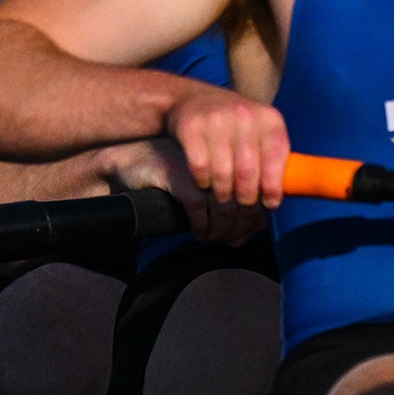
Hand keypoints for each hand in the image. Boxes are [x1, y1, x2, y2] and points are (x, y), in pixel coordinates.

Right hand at [100, 138, 265, 244]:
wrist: (131, 162)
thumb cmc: (176, 174)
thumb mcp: (209, 185)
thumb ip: (236, 199)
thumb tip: (261, 224)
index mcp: (232, 154)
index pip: (257, 191)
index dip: (254, 219)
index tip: (244, 234)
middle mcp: (220, 155)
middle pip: (243, 201)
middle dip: (238, 229)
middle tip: (229, 241)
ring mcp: (199, 165)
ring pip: (223, 206)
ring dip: (220, 231)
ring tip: (211, 237)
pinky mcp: (177, 174)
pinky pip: (198, 207)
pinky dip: (200, 226)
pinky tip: (198, 232)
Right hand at [164, 87, 290, 211]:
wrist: (191, 97)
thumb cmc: (233, 125)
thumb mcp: (259, 131)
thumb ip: (271, 157)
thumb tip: (277, 197)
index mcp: (268, 118)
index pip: (276, 157)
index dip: (273, 185)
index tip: (270, 203)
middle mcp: (245, 115)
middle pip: (248, 171)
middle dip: (246, 196)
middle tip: (243, 202)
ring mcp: (217, 119)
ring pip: (223, 174)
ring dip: (223, 193)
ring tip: (224, 195)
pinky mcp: (192, 127)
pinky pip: (200, 169)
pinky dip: (203, 181)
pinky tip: (205, 180)